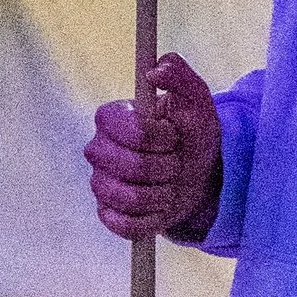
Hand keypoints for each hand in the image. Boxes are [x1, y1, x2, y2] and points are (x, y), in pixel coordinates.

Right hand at [86, 52, 221, 241]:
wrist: (199, 174)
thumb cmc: (191, 131)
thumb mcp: (195, 99)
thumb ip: (178, 74)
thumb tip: (155, 71)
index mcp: (111, 117)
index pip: (133, 131)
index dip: (161, 137)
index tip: (174, 135)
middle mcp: (98, 149)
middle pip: (132, 166)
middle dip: (167, 166)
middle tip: (175, 161)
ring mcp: (100, 183)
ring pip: (131, 198)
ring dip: (163, 193)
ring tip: (170, 183)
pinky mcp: (106, 214)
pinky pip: (126, 225)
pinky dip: (153, 217)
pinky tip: (160, 205)